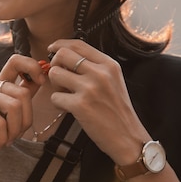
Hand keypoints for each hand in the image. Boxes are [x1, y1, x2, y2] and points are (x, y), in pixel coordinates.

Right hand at [0, 54, 45, 170]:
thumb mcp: (14, 115)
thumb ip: (24, 96)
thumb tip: (42, 77)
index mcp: (0, 83)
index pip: (17, 61)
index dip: (33, 67)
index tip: (42, 81)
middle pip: (23, 93)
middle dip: (26, 120)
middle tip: (16, 134)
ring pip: (14, 107)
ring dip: (15, 130)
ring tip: (7, 138)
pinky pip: (0, 122)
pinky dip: (3, 137)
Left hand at [46, 39, 150, 164]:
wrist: (128, 137)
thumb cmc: (117, 110)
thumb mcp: (113, 80)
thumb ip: (94, 66)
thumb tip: (66, 56)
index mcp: (109, 64)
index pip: (78, 44)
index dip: (60, 44)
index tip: (52, 48)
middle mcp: (100, 73)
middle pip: (62, 55)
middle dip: (55, 65)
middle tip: (60, 79)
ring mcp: (90, 89)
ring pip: (55, 74)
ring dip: (56, 86)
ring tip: (67, 95)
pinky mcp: (80, 106)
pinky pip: (55, 97)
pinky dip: (58, 104)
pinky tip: (70, 109)